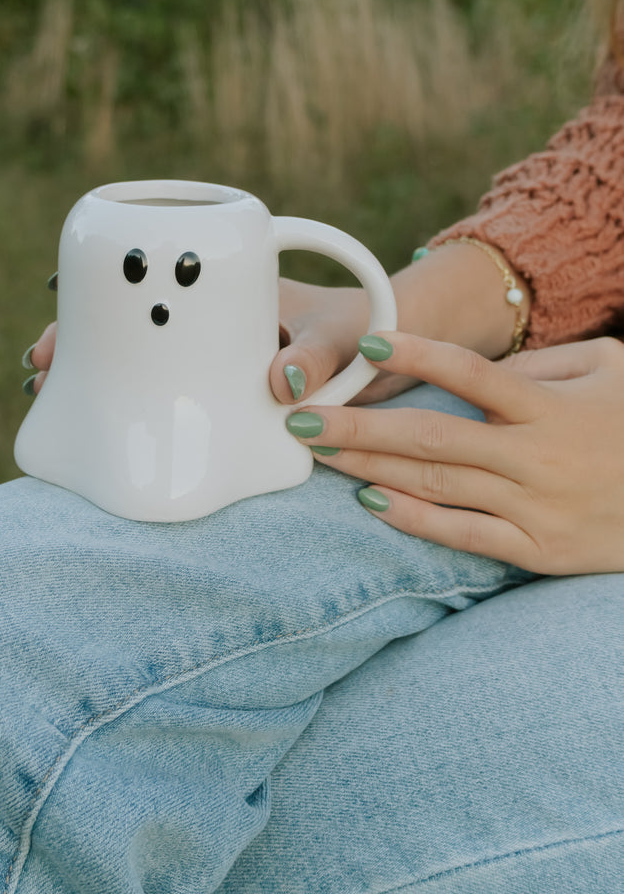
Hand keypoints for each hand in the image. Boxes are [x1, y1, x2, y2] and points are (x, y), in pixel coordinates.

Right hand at [28, 281, 413, 403]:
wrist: (387, 355)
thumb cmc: (363, 329)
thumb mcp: (340, 336)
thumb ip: (317, 356)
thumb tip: (282, 384)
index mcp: (226, 290)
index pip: (151, 277)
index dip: (104, 289)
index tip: (63, 302)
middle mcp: (204, 324)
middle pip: (127, 323)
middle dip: (77, 338)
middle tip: (40, 363)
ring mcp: (203, 363)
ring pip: (132, 363)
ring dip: (89, 376)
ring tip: (45, 394)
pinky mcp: (211, 398)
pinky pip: (159, 402)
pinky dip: (122, 410)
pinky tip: (91, 429)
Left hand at [287, 332, 623, 574]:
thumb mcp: (609, 372)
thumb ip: (542, 364)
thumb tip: (474, 369)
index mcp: (552, 408)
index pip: (474, 374)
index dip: (420, 356)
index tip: (368, 341)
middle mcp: (538, 458)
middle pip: (434, 437)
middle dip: (360, 426)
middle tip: (300, 415)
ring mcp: (535, 509)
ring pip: (436, 486)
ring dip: (369, 467)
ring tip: (318, 451)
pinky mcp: (537, 551)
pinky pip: (462, 535)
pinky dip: (412, 519)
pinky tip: (367, 500)